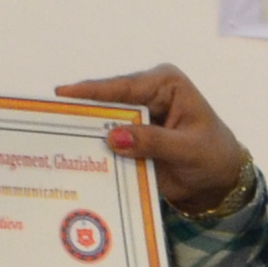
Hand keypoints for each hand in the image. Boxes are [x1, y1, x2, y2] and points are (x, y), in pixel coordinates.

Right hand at [58, 64, 252, 216]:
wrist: (219, 182)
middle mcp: (146, 95)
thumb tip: (113, 136)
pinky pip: (107, 142)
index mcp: (165, 84)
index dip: (93, 91)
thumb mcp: (187, 148)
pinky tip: (72, 157)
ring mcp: (136, 118)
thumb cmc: (212, 156)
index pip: (125, 86)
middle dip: (82, 111)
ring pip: (104, 121)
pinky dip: (93, 150)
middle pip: (108, 101)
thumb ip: (152, 142)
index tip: (64, 93)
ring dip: (84, 132)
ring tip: (52, 137)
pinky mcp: (130, 139)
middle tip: (48, 117)